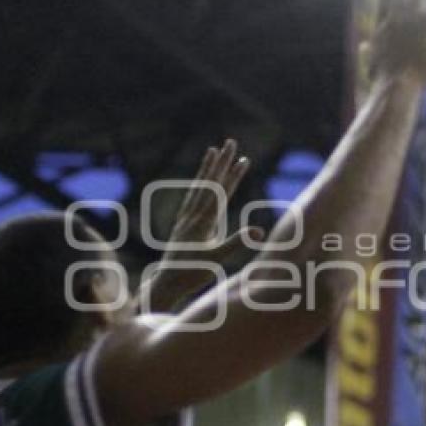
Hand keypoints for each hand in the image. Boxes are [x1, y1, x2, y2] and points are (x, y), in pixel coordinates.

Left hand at [141, 139, 261, 311]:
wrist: (167, 283)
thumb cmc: (192, 273)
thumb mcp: (217, 259)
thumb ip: (237, 243)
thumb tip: (258, 230)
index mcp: (203, 220)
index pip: (221, 191)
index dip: (232, 174)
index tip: (242, 157)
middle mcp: (193, 215)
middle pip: (209, 181)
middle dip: (221, 161)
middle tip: (230, 142)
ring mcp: (185, 218)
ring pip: (198, 186)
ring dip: (207, 168)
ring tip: (212, 151)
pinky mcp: (182, 224)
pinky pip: (191, 198)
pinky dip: (198, 185)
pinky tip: (200, 181)